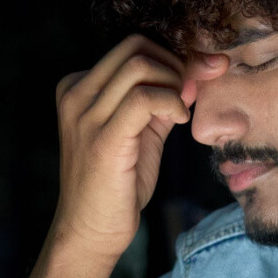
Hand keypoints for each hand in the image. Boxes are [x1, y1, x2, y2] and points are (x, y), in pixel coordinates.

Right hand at [50, 34, 226, 259]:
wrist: (90, 230)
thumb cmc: (116, 184)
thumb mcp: (141, 131)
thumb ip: (164, 100)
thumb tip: (198, 70)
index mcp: (78, 86)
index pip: (131, 47)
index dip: (172, 56)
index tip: (202, 71)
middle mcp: (76, 94)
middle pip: (135, 46)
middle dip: (176, 62)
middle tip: (191, 92)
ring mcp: (84, 114)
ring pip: (139, 65)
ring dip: (174, 83)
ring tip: (181, 111)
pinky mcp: (102, 138)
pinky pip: (143, 98)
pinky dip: (171, 101)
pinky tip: (180, 120)